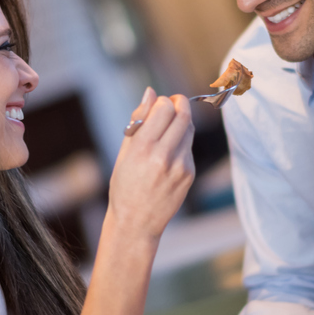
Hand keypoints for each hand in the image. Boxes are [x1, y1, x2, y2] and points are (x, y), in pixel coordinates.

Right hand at [108, 88, 194, 240]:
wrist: (137, 222)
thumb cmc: (125, 185)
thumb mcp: (124, 152)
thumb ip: (138, 121)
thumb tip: (150, 93)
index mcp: (143, 148)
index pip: (164, 108)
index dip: (163, 102)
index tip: (158, 105)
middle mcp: (164, 156)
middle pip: (183, 115)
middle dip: (179, 104)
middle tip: (173, 103)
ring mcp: (180, 166)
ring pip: (189, 129)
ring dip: (181, 122)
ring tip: (167, 130)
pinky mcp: (189, 174)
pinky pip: (189, 148)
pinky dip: (181, 142)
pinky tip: (168, 154)